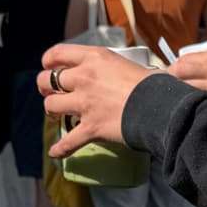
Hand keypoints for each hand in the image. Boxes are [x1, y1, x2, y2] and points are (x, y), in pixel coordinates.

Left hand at [39, 44, 150, 158]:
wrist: (162, 107)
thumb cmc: (154, 85)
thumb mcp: (130, 65)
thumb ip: (115, 68)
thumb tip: (122, 74)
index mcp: (94, 58)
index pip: (57, 54)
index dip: (48, 61)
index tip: (48, 66)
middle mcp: (84, 78)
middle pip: (47, 80)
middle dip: (45, 88)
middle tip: (51, 94)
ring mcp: (85, 104)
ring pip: (51, 107)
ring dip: (52, 112)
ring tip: (58, 116)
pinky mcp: (91, 128)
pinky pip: (68, 141)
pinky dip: (60, 148)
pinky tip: (55, 152)